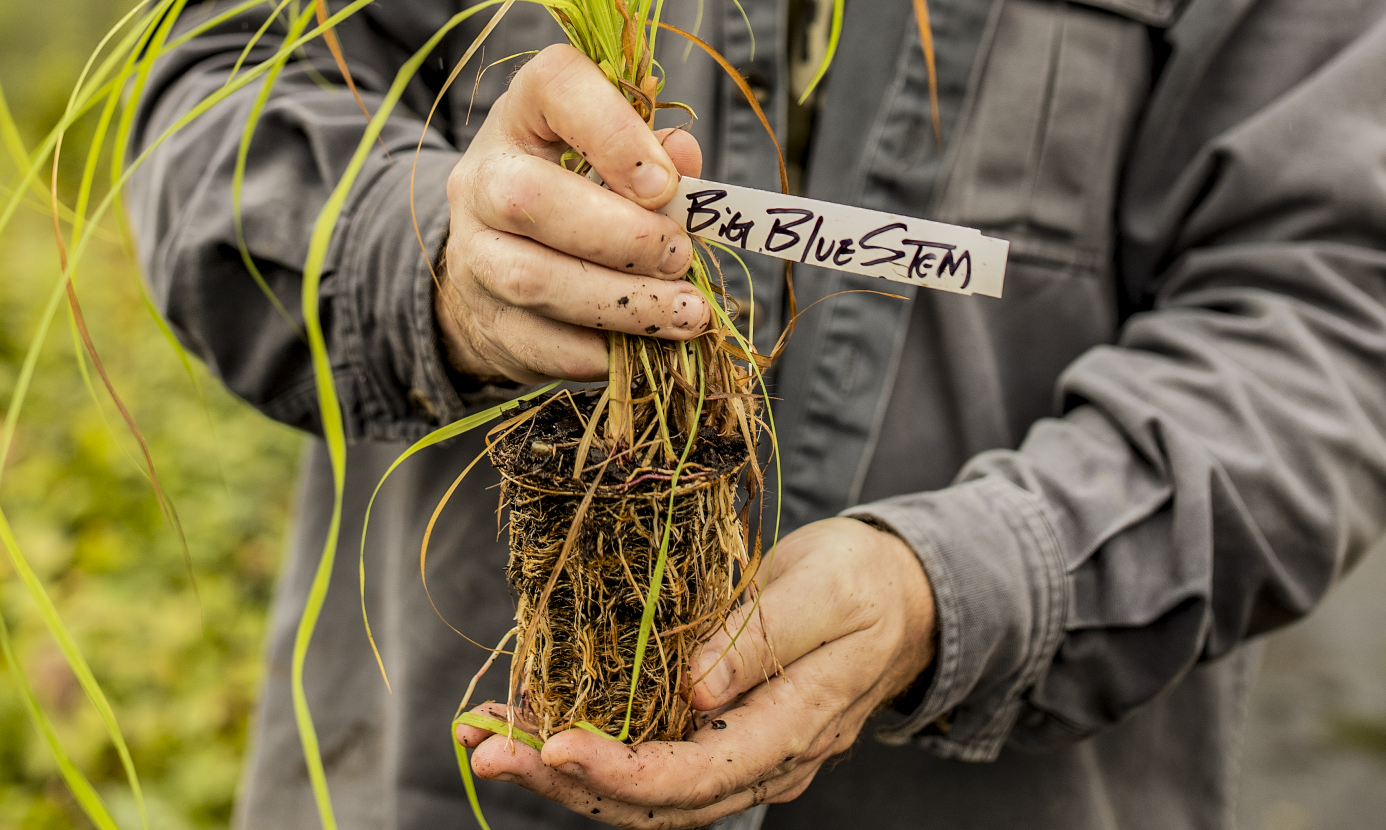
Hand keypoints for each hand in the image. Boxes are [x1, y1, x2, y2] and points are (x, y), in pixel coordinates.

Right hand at [437, 42, 706, 385]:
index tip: (666, 184)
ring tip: (684, 312)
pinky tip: (643, 345)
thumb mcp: (613, 154)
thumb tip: (687, 155)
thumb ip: (656, 152)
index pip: (554, 86)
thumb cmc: (577, 188)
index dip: (614, 131)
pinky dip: (599, 350)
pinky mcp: (483, 315)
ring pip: (532, 278)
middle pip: (530, 197)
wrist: (501, 259)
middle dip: (620, 235)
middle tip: (679, 256)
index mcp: (523, 112)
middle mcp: (483, 175)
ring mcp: (473, 249)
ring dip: (622, 302)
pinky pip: (538, 342)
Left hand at [457, 518, 936, 825]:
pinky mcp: (716, 727)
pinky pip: (644, 750)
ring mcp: (735, 750)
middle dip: (562, 782)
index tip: (554, 746)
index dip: (620, 771)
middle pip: (651, 801)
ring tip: (483, 735)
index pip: (694, 777)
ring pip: (638, 788)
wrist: (901, 595)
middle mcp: (758, 761)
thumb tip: (695, 690)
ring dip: (558, 768)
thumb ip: (760, 639)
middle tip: (484, 748)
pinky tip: (530, 715)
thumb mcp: (826, 593)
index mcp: (790, 732)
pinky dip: (584, 740)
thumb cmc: (866, 584)